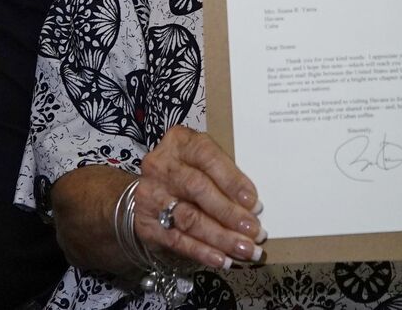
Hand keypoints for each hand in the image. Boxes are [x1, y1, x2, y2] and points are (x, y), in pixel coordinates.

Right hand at [134, 126, 265, 270]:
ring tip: (244, 249)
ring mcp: (151, 195)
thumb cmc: (188, 171)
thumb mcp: (205, 161)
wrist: (151, 189)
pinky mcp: (146, 223)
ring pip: (189, 218)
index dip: (233, 181)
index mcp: (179, 142)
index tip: (255, 203)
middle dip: (230, 213)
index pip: (208, 158)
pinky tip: (222, 259)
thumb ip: (225, 176)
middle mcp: (161, 166)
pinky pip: (177, 240)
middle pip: (198, 190)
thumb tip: (253, 207)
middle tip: (254, 231)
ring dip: (221, 238)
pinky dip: (202, 252)